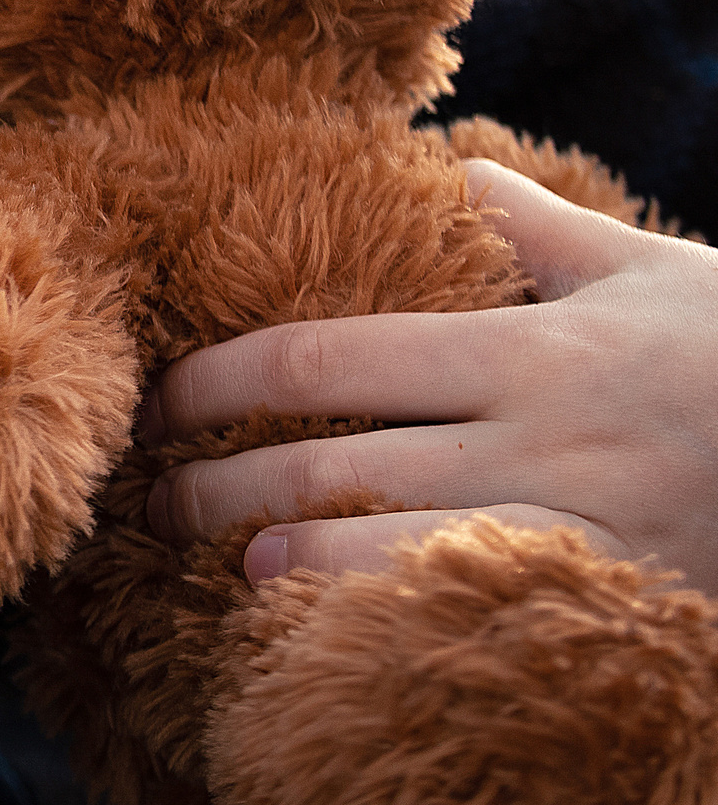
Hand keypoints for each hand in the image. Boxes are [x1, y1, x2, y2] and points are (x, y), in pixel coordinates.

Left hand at [140, 161, 717, 590]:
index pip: (330, 361)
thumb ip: (542, 230)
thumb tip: (458, 166)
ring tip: (230, 569)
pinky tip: (345, 637)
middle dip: (228, 485)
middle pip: (339, 464)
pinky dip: (406, 624)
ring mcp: (582, 528)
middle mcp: (539, 439)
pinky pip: (490, 617)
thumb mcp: (653, 273)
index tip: (164, 398)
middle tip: (151, 501)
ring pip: (400, 551)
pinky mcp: (624, 600)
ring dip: (299, 565)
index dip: (227, 380)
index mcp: (527, 351)